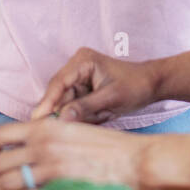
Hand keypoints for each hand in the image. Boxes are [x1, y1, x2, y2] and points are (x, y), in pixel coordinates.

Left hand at [0, 118, 143, 189]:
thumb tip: (24, 147)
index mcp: (44, 127)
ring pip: (5, 184)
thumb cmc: (106, 145)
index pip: (0, 135)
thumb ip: (46, 136)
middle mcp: (42, 146)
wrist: (133, 159)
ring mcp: (49, 170)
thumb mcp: (72, 129)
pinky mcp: (58, 189)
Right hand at [30, 47, 159, 123]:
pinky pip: (75, 106)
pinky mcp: (82, 89)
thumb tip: (61, 118)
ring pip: (66, 103)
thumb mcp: (111, 99)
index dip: (48, 102)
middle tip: (66, 129)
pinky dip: (84, 115)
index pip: (59, 82)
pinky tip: (102, 115)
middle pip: (59, 94)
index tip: (38, 119)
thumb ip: (85, 107)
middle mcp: (76, 66)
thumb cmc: (135, 86)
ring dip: (79, 115)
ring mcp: (78, 78)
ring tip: (102, 115)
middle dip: (65, 112)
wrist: (151, 84)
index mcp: (83, 61)